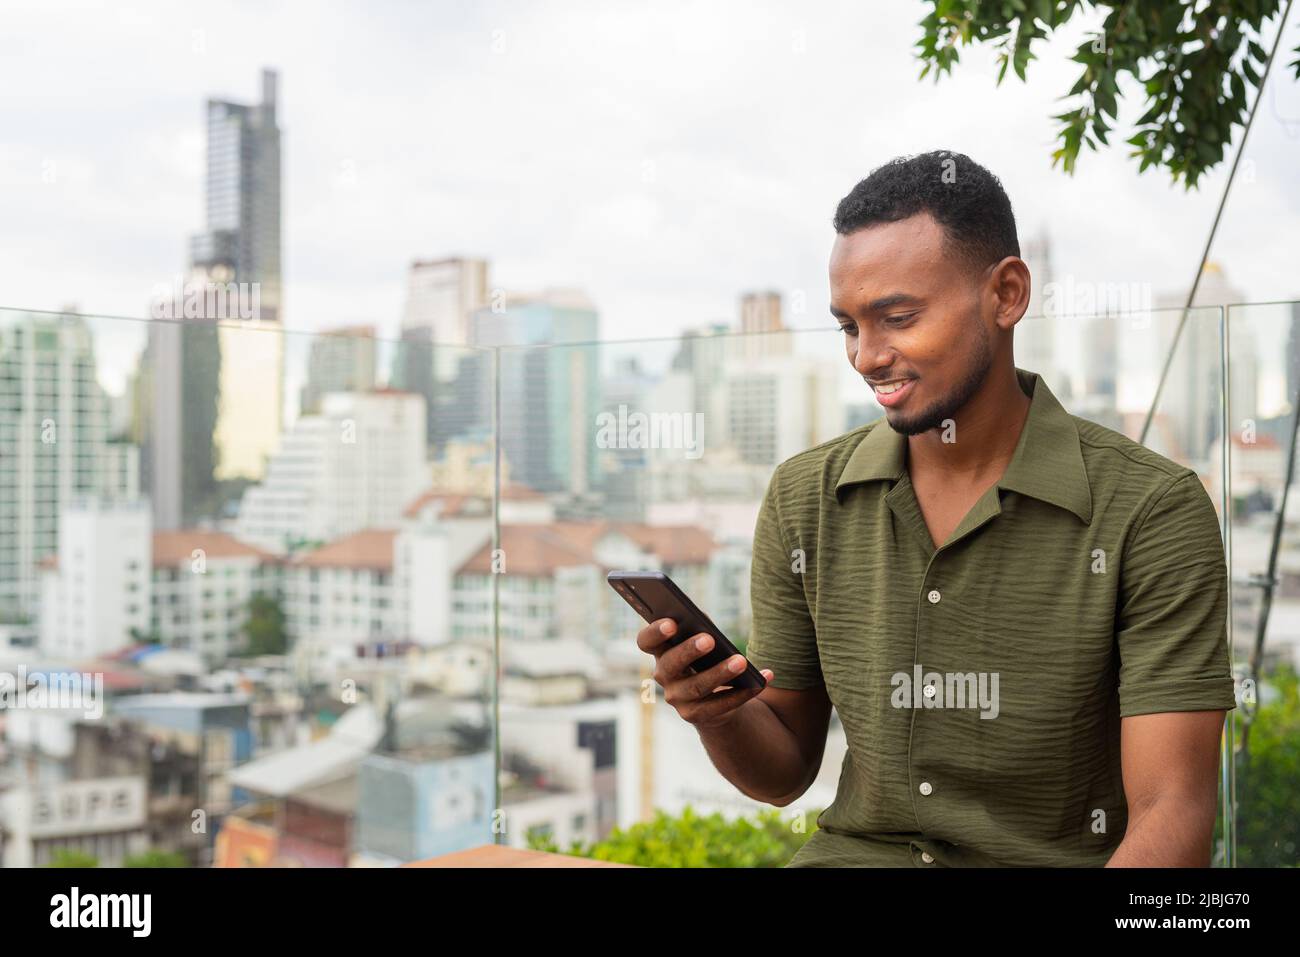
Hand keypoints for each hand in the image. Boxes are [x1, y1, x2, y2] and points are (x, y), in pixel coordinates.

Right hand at [635, 617, 773, 728]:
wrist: (713, 698)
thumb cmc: (707, 657)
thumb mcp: (702, 641)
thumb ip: (700, 628)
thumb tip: (707, 626)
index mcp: (661, 651)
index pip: (646, 641)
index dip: (654, 632)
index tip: (671, 623)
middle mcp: (664, 676)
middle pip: (671, 664)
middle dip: (689, 651)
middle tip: (709, 639)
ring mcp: (678, 698)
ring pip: (698, 687)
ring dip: (720, 673)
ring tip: (741, 661)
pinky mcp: (696, 716)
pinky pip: (720, 705)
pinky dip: (743, 692)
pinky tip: (762, 679)